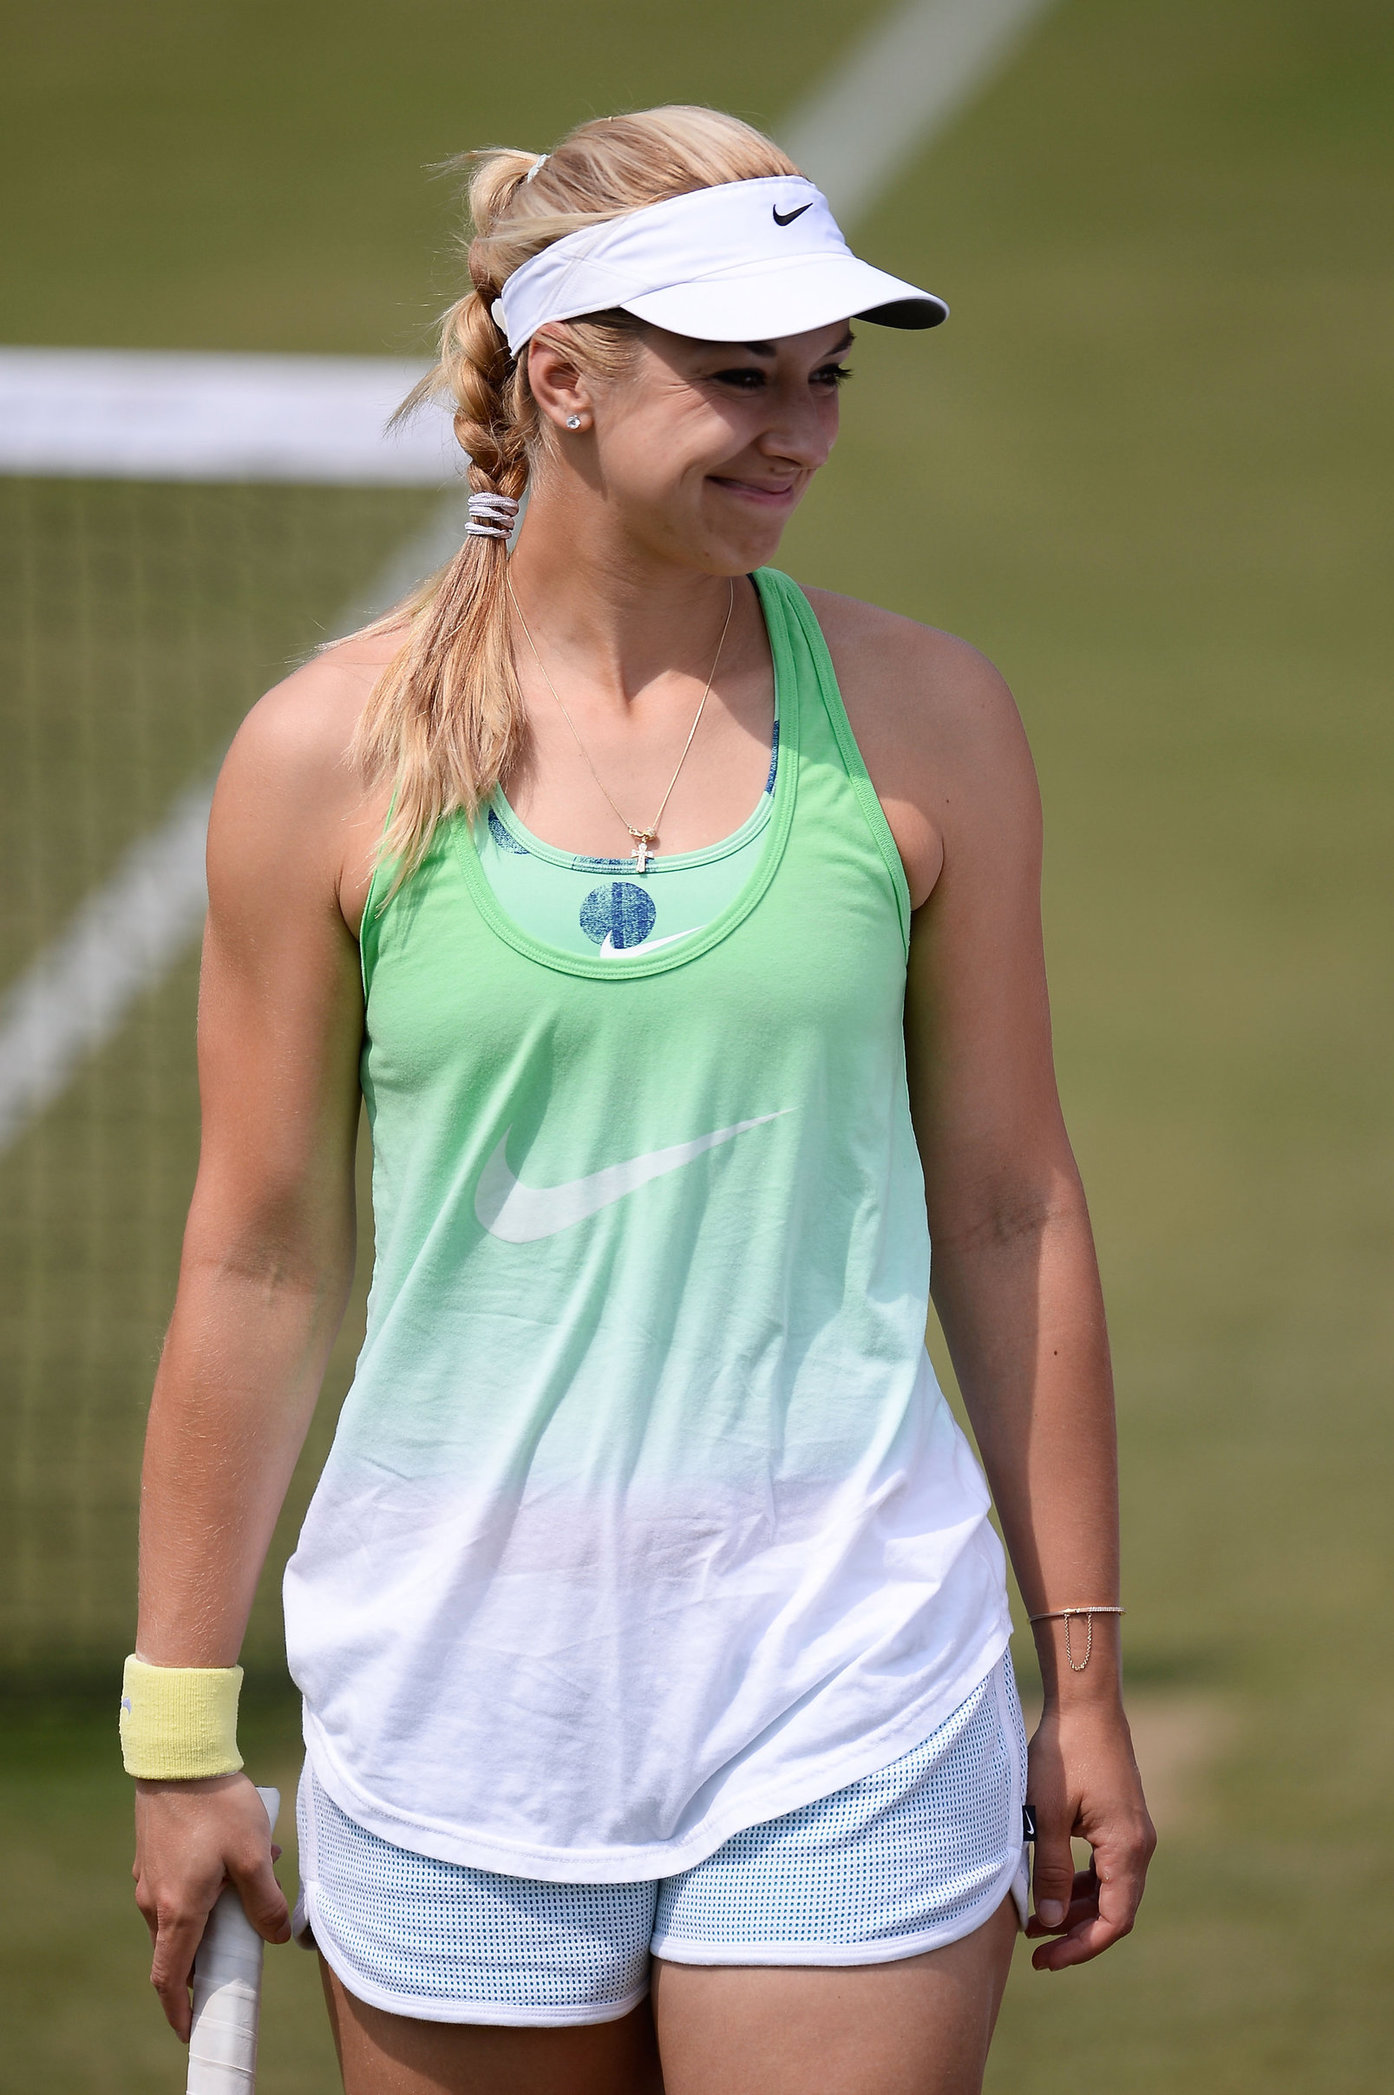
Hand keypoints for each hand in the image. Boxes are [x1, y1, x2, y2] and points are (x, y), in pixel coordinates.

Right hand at [133, 1772, 290, 2039]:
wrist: (178, 1755)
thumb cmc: (216, 1805)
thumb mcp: (254, 1855)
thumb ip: (266, 1902)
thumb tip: (277, 1937)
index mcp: (177, 1911)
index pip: (169, 1978)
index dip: (179, 2009)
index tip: (191, 2028)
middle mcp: (154, 1901)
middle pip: (179, 1947)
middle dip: (212, 1951)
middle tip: (248, 1937)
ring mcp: (150, 1877)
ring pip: (182, 1912)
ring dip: (216, 1909)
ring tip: (259, 1874)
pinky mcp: (153, 1855)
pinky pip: (178, 1886)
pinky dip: (206, 1886)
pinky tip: (239, 1853)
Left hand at [1023, 1698, 1155, 1970]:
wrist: (1086, 1705)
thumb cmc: (1064, 1754)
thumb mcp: (1047, 1816)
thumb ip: (1050, 1871)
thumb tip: (1049, 1923)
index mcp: (1126, 1848)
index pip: (1114, 1919)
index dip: (1081, 1946)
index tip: (1046, 1959)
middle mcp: (1139, 1845)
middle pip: (1114, 1908)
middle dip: (1075, 1932)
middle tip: (1035, 1949)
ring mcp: (1133, 1832)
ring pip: (1109, 1888)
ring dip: (1076, 1908)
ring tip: (1035, 1921)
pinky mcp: (1121, 1820)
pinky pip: (1106, 1866)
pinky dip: (1082, 1883)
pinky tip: (1052, 1886)